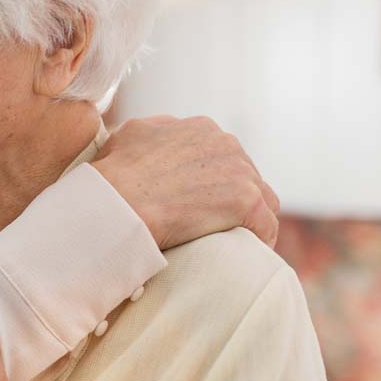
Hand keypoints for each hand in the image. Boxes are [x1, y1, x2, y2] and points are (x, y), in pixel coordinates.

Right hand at [92, 115, 280, 248]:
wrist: (117, 201)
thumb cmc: (114, 174)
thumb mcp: (130, 135)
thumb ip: (154, 133)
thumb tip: (157, 140)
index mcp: (201, 128)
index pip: (223, 155)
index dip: (214, 180)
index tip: (202, 200)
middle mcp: (225, 142)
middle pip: (245, 175)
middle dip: (232, 197)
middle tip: (214, 224)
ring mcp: (240, 170)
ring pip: (262, 198)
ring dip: (249, 218)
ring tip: (233, 241)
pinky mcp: (247, 200)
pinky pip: (266, 225)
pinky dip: (258, 240)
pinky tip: (246, 253)